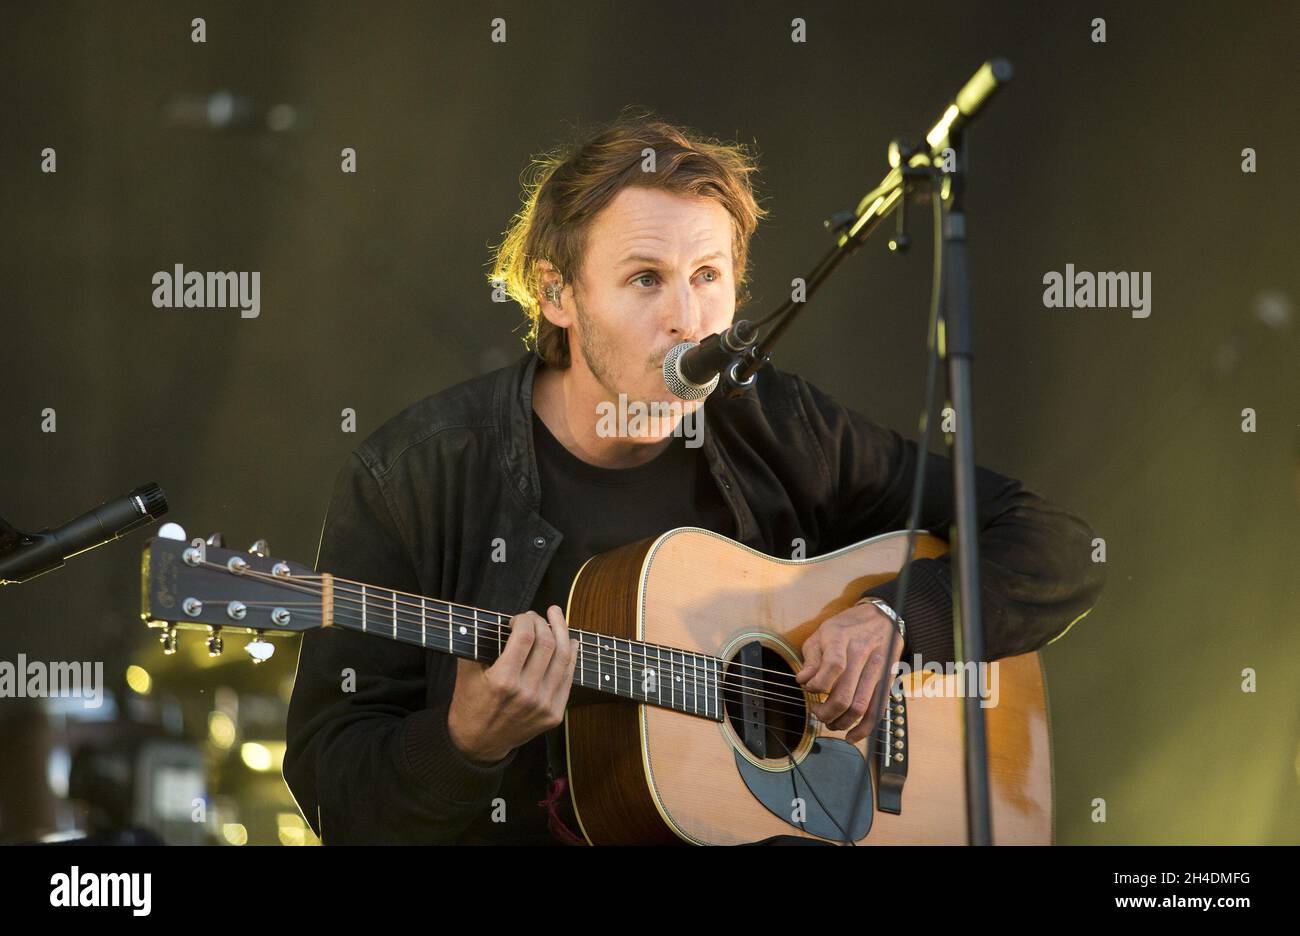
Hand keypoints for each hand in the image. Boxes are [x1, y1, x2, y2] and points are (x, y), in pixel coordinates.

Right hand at [446, 605, 578, 764]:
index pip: (525, 636)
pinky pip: (568, 679)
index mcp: (503, 681)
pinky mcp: (554, 714)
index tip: (517, 618)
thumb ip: (478, 644)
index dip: (524, 619)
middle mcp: (527, 693)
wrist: (479, 744)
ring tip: (556, 617)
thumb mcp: (465, 673)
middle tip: (536, 616)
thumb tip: (495, 620)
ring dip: (562, 632)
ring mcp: (544, 705)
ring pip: (563, 658)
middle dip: (543, 622)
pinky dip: (571, 657)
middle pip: (547, 643)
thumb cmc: (470, 705)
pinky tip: (569, 642)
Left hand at [794, 602, 904, 743]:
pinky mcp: (887, 681)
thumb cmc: (846, 627)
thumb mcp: (822, 633)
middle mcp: (863, 654)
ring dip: (842, 722)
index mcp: (842, 639)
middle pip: (845, 694)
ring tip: (830, 723)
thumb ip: (811, 658)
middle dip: (827, 712)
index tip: (810, 689)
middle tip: (817, 713)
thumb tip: (803, 681)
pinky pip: (878, 710)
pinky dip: (865, 729)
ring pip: (861, 707)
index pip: (833, 667)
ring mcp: (877, 669)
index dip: (818, 685)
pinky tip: (851, 736)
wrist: (881, 618)